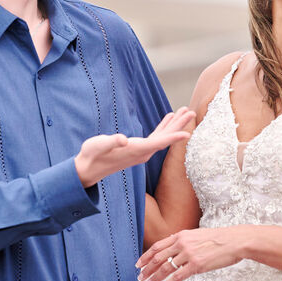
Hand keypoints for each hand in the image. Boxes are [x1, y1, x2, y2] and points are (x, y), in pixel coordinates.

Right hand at [74, 107, 194, 186]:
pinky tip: (170, 118)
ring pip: (163, 136)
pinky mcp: (139, 148)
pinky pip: (156, 136)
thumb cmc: (93, 155)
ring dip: (175, 124)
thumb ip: (111, 142)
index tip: (187, 133)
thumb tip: (123, 140)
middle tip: (192, 112)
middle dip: (180, 126)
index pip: (158, 144)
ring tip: (185, 111)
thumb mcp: (99, 146)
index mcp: (136, 150)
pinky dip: (164, 126)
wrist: (89, 168)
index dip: (172, 138)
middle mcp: (143, 152)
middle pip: (165, 138)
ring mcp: (142, 151)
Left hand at [135, 226, 245, 280]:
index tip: (139, 263)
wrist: (234, 241)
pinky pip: (177, 277)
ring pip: (166, 268)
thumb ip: (184, 242)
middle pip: (158, 258)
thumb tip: (174, 251)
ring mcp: (189, 255)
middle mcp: (182, 244)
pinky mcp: (196, 265)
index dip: (146, 256)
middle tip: (140, 277)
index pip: (158, 246)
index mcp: (181, 235)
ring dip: (155, 277)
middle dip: (147, 269)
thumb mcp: (197, 235)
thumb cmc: (219, 239)